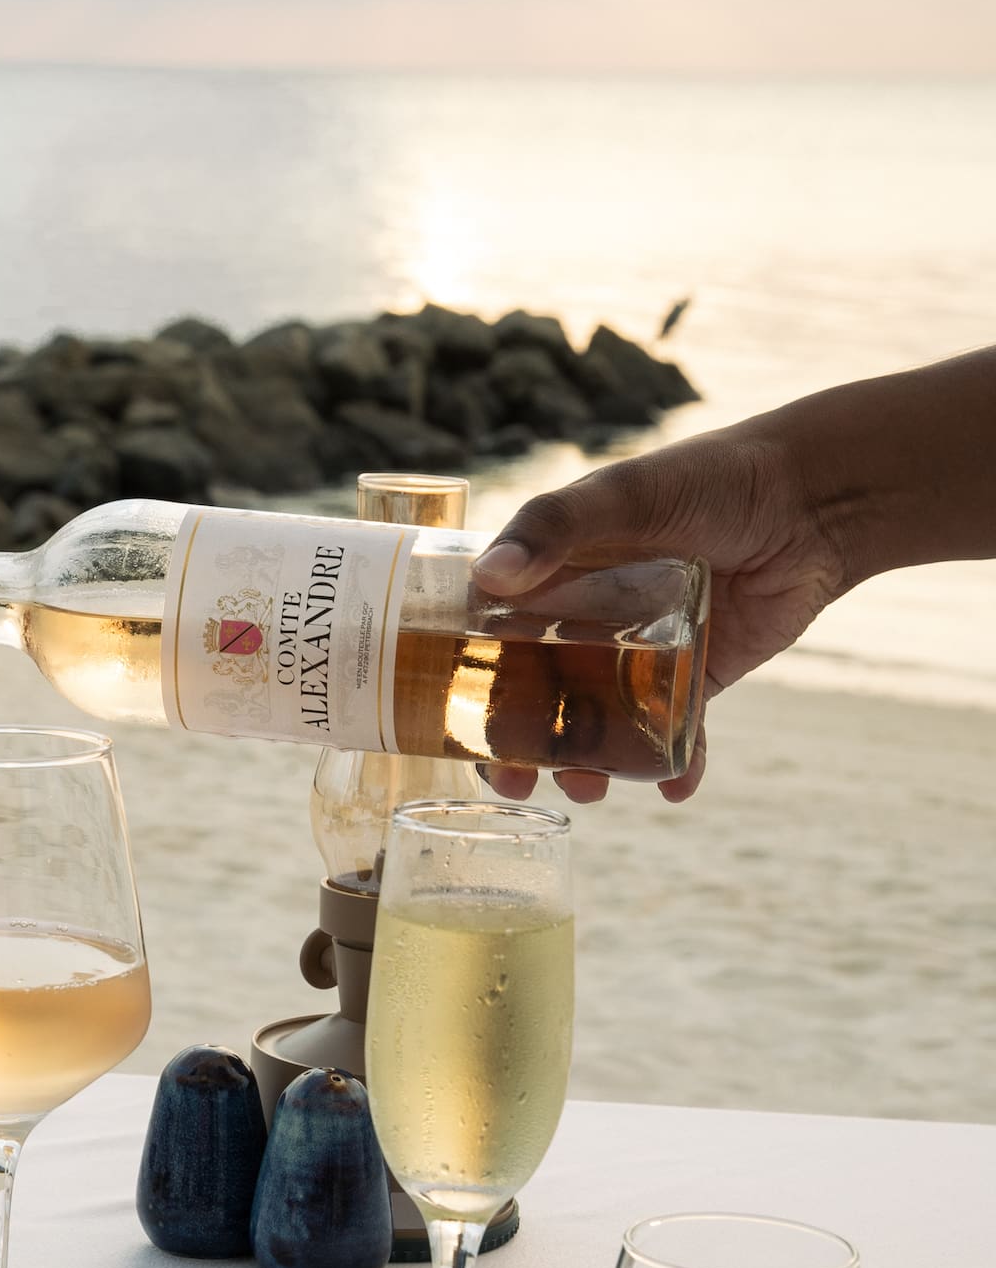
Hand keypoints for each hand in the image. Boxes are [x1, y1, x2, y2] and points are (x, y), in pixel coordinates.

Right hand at [470, 421, 849, 803]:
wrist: (812, 498)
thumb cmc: (707, 478)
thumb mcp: (622, 494)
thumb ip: (554, 527)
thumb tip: (488, 576)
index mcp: (551, 579)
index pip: (490, 641)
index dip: (469, 688)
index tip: (456, 729)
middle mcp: (585, 622)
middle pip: (535, 698)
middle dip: (520, 750)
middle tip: (519, 783)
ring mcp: (638, 656)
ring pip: (597, 726)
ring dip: (586, 767)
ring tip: (588, 788)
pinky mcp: (695, 679)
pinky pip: (675, 734)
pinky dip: (675, 767)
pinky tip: (676, 789)